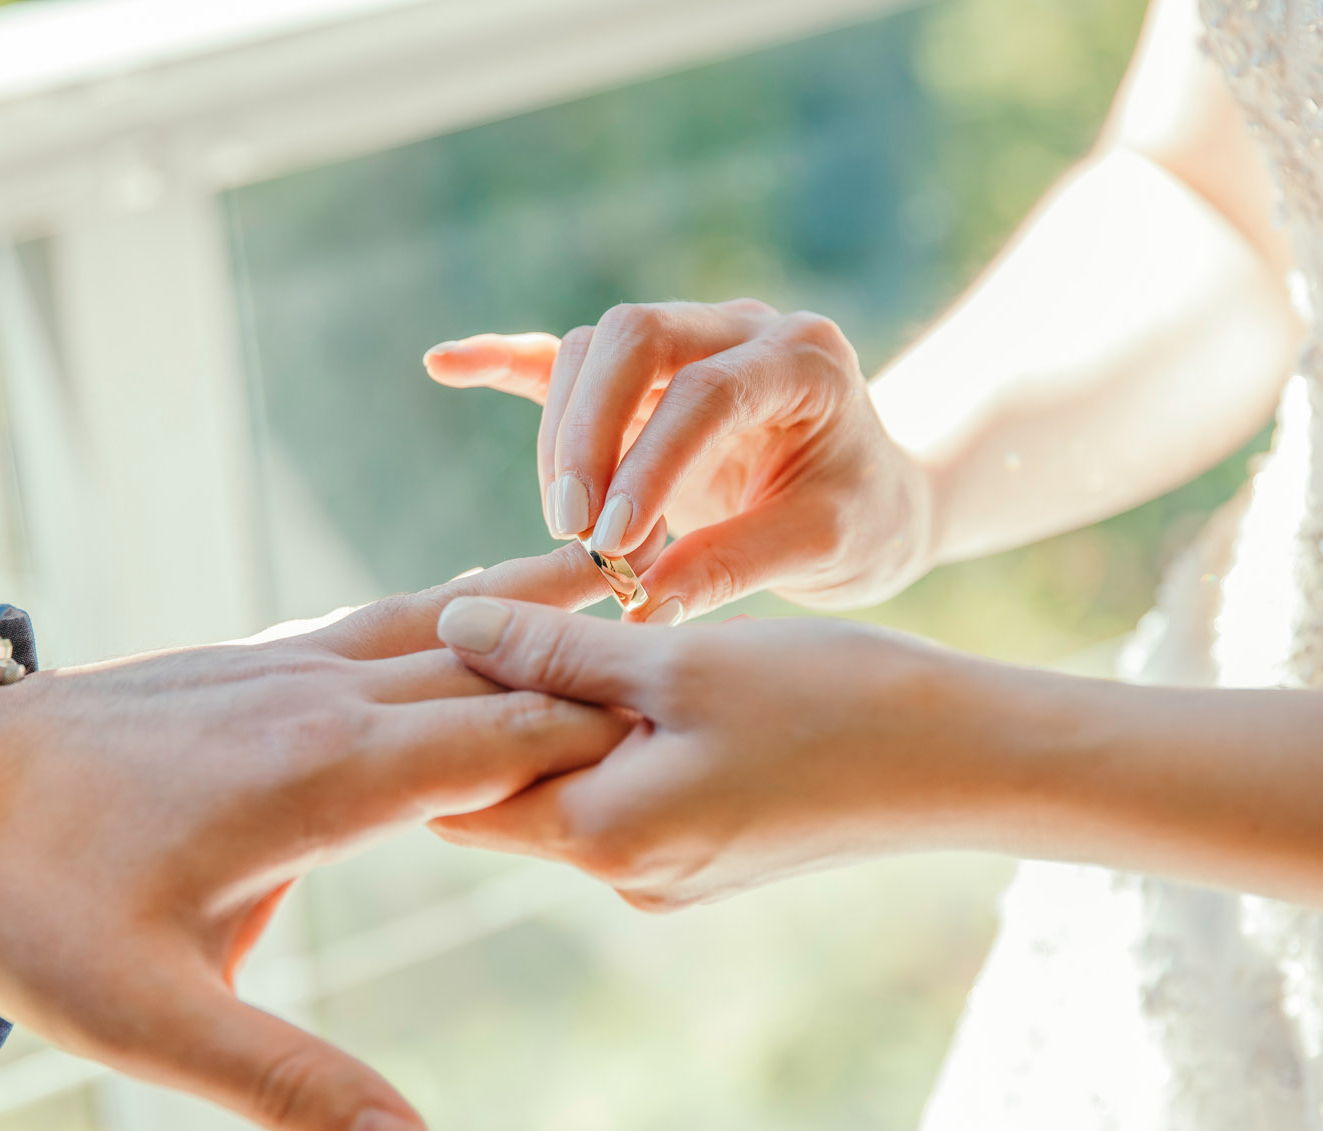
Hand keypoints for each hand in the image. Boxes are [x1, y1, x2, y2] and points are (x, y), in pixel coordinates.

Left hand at [0, 547, 632, 1130]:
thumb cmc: (39, 910)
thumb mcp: (156, 1021)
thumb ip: (289, 1082)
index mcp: (324, 777)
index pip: (502, 744)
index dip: (597, 742)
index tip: (687, 741)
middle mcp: (319, 700)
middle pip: (488, 673)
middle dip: (586, 674)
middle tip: (693, 659)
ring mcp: (283, 666)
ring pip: (436, 622)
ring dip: (523, 608)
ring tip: (608, 577)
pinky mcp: (250, 659)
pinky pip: (379, 620)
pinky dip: (449, 609)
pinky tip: (464, 606)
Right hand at [424, 300, 932, 622]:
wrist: (877, 501)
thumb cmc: (862, 521)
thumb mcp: (824, 549)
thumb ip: (734, 566)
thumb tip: (639, 608)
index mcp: (801, 360)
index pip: (706, 391)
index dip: (650, 465)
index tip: (613, 546)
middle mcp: (739, 330)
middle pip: (632, 337)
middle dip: (590, 436)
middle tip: (574, 532)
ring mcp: (685, 343)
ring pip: (591, 354)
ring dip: (566, 441)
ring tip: (576, 535)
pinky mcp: (643, 381)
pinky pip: (563, 358)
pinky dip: (505, 362)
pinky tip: (445, 365)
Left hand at [427, 597, 1023, 908]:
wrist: (962, 761)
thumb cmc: (829, 703)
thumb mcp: (678, 662)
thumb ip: (554, 654)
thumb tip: (450, 629)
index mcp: (603, 838)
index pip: (457, 791)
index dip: (434, 714)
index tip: (434, 634)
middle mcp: (624, 877)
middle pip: (508, 792)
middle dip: (494, 711)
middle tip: (501, 613)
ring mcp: (668, 874)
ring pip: (570, 788)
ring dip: (560, 717)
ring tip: (570, 630)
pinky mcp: (707, 856)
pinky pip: (627, 795)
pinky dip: (616, 737)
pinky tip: (640, 676)